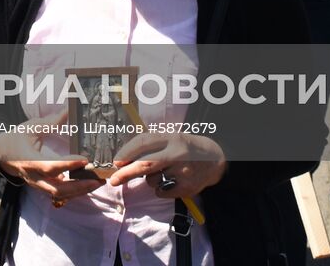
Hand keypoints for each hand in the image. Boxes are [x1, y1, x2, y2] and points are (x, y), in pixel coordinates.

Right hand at [0, 112, 101, 205]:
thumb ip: (51, 122)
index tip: (84, 160)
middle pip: (57, 189)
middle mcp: (34, 177)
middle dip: (79, 187)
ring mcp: (38, 185)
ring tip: (97, 182)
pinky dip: (74, 191)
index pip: (50, 167)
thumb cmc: (18, 138)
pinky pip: (60, 194)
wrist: (3, 153)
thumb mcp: (32, 127)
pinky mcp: (43, 187)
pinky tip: (88, 184)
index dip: (67, 165)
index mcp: (29, 160)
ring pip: (60, 195)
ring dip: (80, 191)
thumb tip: (69, 109)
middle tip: (97, 180)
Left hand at [106, 132, 225, 199]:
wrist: (215, 159)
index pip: (144, 143)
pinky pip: (161, 192)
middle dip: (126, 173)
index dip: (127, 152)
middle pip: (145, 165)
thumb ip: (150, 147)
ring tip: (164, 172)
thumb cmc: (184, 148)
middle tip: (114, 180)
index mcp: (171, 137)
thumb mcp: (170, 139)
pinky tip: (171, 181)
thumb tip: (124, 161)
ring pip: (152, 180)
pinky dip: (160, 189)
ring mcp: (183, 171)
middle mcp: (177, 153)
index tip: (117, 162)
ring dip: (150, 179)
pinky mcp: (187, 187)